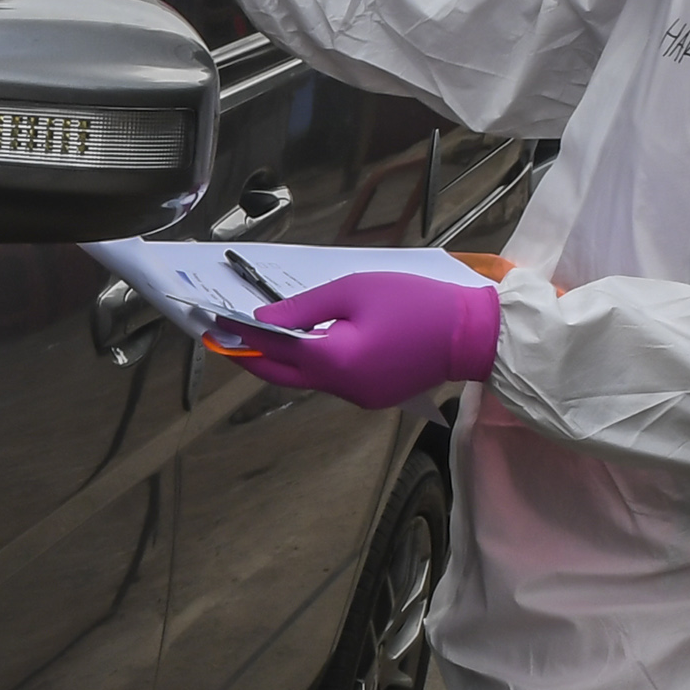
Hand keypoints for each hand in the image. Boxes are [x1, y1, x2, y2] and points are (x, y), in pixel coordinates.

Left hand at [226, 271, 499, 408]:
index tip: (216, 322)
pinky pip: (333, 380)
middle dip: (253, 356)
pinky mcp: (374, 397)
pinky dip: (315, 363)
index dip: (242, 336)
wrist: (474, 334)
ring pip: (308, 379)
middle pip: (283, 375)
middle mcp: (342, 388)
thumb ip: (304, 308)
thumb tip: (263, 320)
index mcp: (334, 361)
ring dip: (285, 359)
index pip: (273, 350)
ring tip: (263, 335)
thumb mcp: (355, 292)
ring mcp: (359, 397)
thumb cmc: (417, 304)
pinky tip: (308, 344)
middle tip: (225, 337)